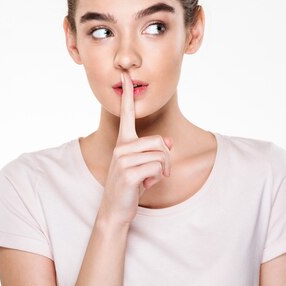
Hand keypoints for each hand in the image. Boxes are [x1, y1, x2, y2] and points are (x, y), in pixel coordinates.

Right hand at [96, 72, 171, 225]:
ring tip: (149, 179)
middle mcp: (121, 146)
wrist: (115, 210)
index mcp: (123, 141)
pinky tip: (146, 185)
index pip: (126, 113)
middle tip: (157, 173)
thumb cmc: (131, 186)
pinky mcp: (128, 172)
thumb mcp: (144, 165)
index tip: (126, 76)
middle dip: (166, 159)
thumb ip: (156, 151)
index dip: (127, 94)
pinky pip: (158, 167)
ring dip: (162, 171)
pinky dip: (158, 178)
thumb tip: (170, 142)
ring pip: (161, 155)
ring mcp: (123, 158)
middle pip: (160, 141)